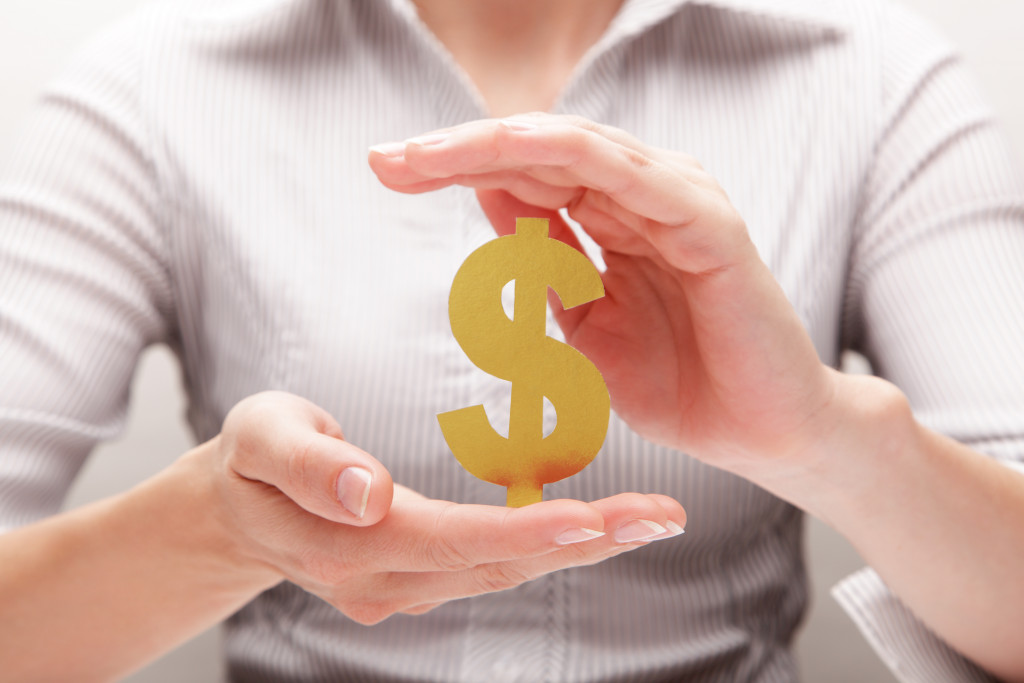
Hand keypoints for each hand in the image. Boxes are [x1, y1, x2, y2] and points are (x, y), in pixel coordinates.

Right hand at [208, 391, 685, 623]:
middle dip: (582, 544)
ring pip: (502, 572)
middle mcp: (382, 581)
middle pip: (493, 564)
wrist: (239, 507)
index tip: (591, 519)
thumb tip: (369, 492)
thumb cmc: (253, 459)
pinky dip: (547, 547)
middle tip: (661, 517)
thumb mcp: (260, 437)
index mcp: (346, 542)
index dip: (521, 532)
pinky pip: (491, 566)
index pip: (448, 541)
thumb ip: (309, 465)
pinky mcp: (418, 579)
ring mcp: (401, 588)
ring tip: (649, 519)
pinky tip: (597, 528)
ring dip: (579, 549)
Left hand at [369, 114, 836, 472]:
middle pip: (537, 154)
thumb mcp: (585, 326)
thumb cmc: (679, 386)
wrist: (760, 435)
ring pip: (573, 150)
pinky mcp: (708, 223)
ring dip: (492, 146)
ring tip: (422, 155)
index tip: (388, 174)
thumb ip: (546, 266)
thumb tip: (492, 208)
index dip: (455, 169)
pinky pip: (629, 176)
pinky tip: (508, 151)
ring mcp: (678, 203)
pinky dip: (567, 158)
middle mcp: (644, 197)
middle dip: (455, 153)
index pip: (526, 174)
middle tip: (384, 159)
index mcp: (615, 218)